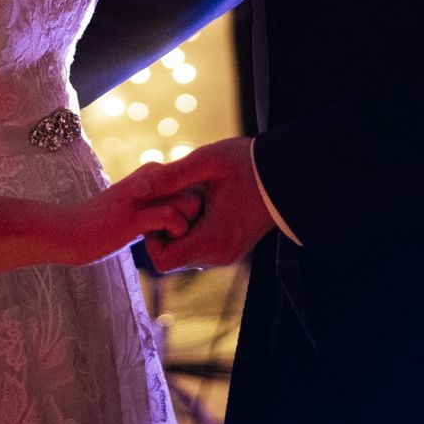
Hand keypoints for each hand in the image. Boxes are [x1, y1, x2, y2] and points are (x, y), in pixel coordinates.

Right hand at [53, 163, 202, 266]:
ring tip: (168, 243)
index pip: (194, 186)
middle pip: (198, 192)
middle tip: (177, 239)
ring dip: (187, 228)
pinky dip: (175, 234)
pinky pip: (173, 218)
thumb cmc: (101, 225)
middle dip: (196, 218)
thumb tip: (183, 211)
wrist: (68, 232)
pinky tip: (159, 245)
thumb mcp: (133, 206)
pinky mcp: (135, 216)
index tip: (180, 230)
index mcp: (151, 174)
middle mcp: (151, 177)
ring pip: (191, 203)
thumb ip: (155, 203)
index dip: (193, 210)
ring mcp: (144, 195)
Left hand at [141, 137, 276, 273]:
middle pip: (173, 257)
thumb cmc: (248, 164)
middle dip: (167, 229)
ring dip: (181, 227)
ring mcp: (227, 253)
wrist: (286, 173)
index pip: (163, 261)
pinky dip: (194, 227)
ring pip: (186, 251)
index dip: (153, 236)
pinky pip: (201, 245)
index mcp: (213, 240)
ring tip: (194, 197)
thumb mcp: (206, 162)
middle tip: (177, 198)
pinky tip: (204, 202)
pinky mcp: (232, 246)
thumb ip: (170, 177)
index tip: (163, 207)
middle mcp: (219, 255)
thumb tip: (136, 190)